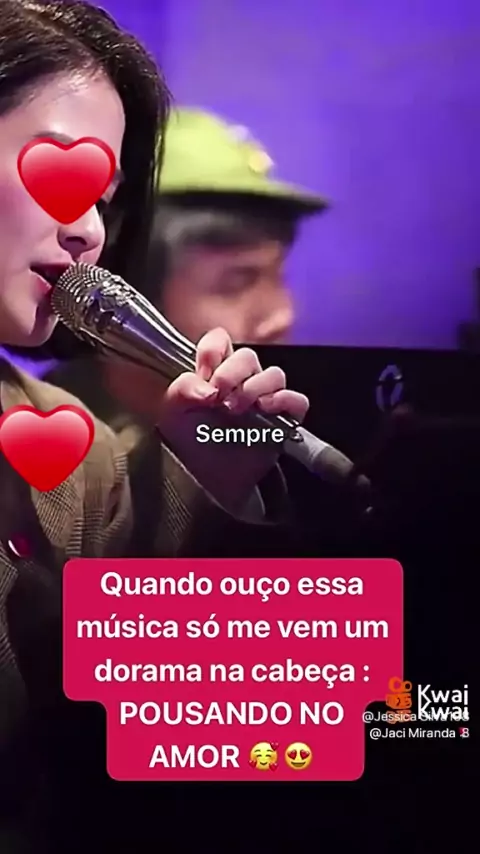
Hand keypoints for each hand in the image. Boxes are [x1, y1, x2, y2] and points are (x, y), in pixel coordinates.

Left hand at [159, 328, 308, 512]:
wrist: (205, 480)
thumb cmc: (189, 443)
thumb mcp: (172, 413)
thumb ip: (181, 389)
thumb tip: (205, 388)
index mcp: (215, 372)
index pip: (221, 341)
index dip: (214, 349)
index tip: (203, 370)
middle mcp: (242, 381)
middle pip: (249, 356)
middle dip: (233, 372)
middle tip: (218, 394)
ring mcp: (264, 399)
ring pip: (275, 374)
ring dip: (255, 386)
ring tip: (236, 408)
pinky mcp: (283, 420)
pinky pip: (296, 400)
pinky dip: (284, 400)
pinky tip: (265, 409)